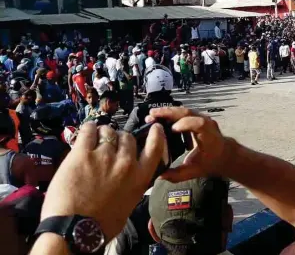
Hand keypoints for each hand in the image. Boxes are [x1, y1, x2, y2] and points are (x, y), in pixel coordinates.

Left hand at [40, 122, 164, 239]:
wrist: (76, 229)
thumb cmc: (102, 223)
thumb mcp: (130, 202)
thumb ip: (133, 184)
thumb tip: (128, 175)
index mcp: (140, 177)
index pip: (155, 147)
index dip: (155, 134)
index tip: (154, 128)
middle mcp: (126, 164)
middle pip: (127, 138)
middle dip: (120, 139)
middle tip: (110, 145)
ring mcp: (104, 156)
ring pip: (108, 132)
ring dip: (103, 134)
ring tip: (96, 139)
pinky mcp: (82, 154)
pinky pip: (88, 131)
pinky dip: (89, 129)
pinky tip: (87, 131)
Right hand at [145, 107, 233, 182]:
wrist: (224, 154)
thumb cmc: (211, 162)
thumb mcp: (195, 171)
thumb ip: (179, 174)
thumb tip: (160, 175)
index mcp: (209, 137)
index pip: (199, 124)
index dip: (186, 124)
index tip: (173, 129)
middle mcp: (207, 124)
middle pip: (188, 113)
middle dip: (169, 113)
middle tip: (152, 115)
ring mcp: (202, 118)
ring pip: (184, 111)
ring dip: (167, 112)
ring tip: (151, 115)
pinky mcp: (197, 117)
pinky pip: (183, 113)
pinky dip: (171, 114)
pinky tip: (159, 118)